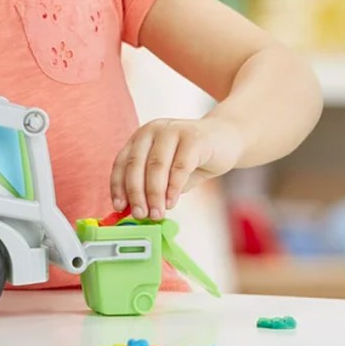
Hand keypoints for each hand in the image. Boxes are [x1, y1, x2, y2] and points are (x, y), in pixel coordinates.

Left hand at [110, 117, 243, 219]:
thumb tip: (136, 211)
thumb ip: (152, 187)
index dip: (118, 186)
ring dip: (154, 194)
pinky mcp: (194, 137)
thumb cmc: (193, 159)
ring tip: (156, 214)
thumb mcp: (167, 174)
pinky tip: (171, 203)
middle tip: (139, 215)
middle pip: (136, 164)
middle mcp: (152, 130)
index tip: (119, 207)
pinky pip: (179, 166)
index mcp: (140, 138)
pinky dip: (173, 188)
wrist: (226, 140)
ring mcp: (172, 130)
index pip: (122, 163)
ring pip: (156, 166)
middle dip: (136, 193)